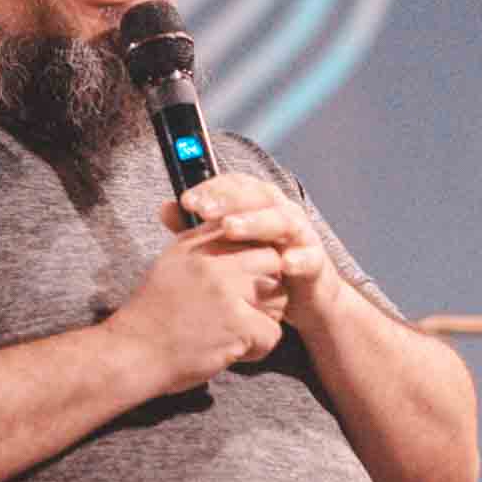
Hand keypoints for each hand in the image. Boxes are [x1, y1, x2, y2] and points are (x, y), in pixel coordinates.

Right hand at [110, 198, 287, 392]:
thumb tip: (233, 228)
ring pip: (280, 296)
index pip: (249, 232)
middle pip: (272, 260)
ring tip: (239, 331)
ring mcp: (225, 290)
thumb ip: (201, 244)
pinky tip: (234, 351)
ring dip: (267, 318)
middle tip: (248, 309)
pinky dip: (258, 348)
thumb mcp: (171, 265)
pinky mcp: (236, 322)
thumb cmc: (152, 315)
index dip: (256, 259)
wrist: (131, 354)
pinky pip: (272, 332)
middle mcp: (212, 261)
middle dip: (268, 286)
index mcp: (197, 243)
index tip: (246, 281)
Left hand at [167, 175, 343, 335]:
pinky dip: (299, 258)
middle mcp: (281, 211)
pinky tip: (283, 263)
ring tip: (230, 228)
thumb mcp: (228, 247)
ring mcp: (301, 235)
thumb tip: (165, 207)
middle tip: (202, 209)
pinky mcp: (317, 262)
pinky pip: (310, 257)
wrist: (302, 296)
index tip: (186, 200)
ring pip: (282, 220)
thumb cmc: (260, 265)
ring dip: (256, 222)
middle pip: (257, 196)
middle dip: (228, 201)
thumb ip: (197, 229)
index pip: (235, 184)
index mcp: (258, 203)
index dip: (212, 188)